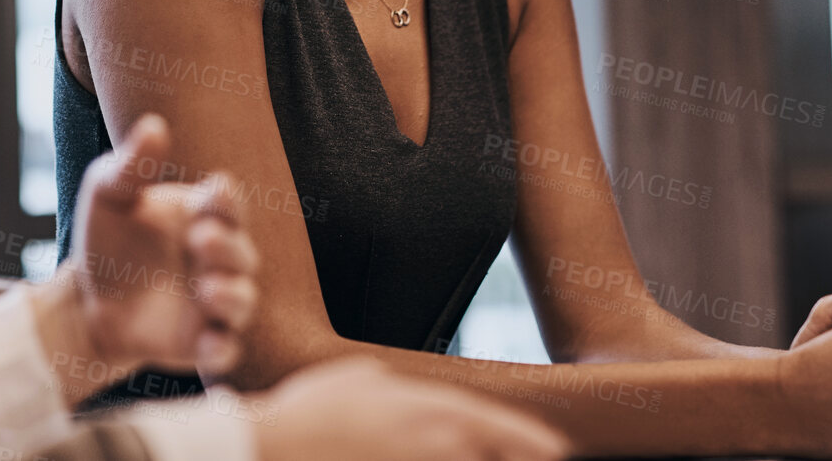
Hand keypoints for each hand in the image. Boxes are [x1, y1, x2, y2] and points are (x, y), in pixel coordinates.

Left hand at [45, 114, 257, 383]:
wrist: (85, 300)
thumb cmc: (105, 239)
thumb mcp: (108, 194)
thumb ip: (132, 164)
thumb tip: (154, 124)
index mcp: (202, 215)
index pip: (229, 203)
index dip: (227, 199)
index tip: (214, 191)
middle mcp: (218, 257)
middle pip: (243, 251)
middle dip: (228, 246)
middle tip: (200, 240)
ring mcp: (214, 301)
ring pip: (244, 300)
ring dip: (234, 295)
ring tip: (208, 290)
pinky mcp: (202, 341)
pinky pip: (226, 349)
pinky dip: (223, 349)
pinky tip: (208, 345)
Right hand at [255, 358, 570, 460]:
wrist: (274, 448)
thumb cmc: (311, 411)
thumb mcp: (362, 377)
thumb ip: (400, 387)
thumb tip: (409, 395)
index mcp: (435, 411)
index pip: (506, 431)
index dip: (534, 442)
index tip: (557, 450)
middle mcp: (440, 448)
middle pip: (497, 459)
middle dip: (514, 458)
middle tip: (531, 456)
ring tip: (463, 454)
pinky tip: (418, 460)